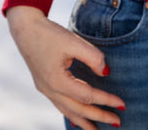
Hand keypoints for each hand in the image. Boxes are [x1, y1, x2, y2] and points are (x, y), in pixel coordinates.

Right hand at [7, 6, 125, 129]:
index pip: (88, 96)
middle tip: (118, 123)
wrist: (25, 28)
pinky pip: (60, 105)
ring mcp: (45, 89)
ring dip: (84, 121)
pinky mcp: (44, 84)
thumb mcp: (74, 42)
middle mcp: (50, 90)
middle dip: (98, 117)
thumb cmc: (50, 34)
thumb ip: (93, 57)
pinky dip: (72, 114)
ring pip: (68, 111)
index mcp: (57, 82)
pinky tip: (78, 119)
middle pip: (78, 110)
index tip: (122, 105)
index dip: (106, 101)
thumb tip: (106, 73)